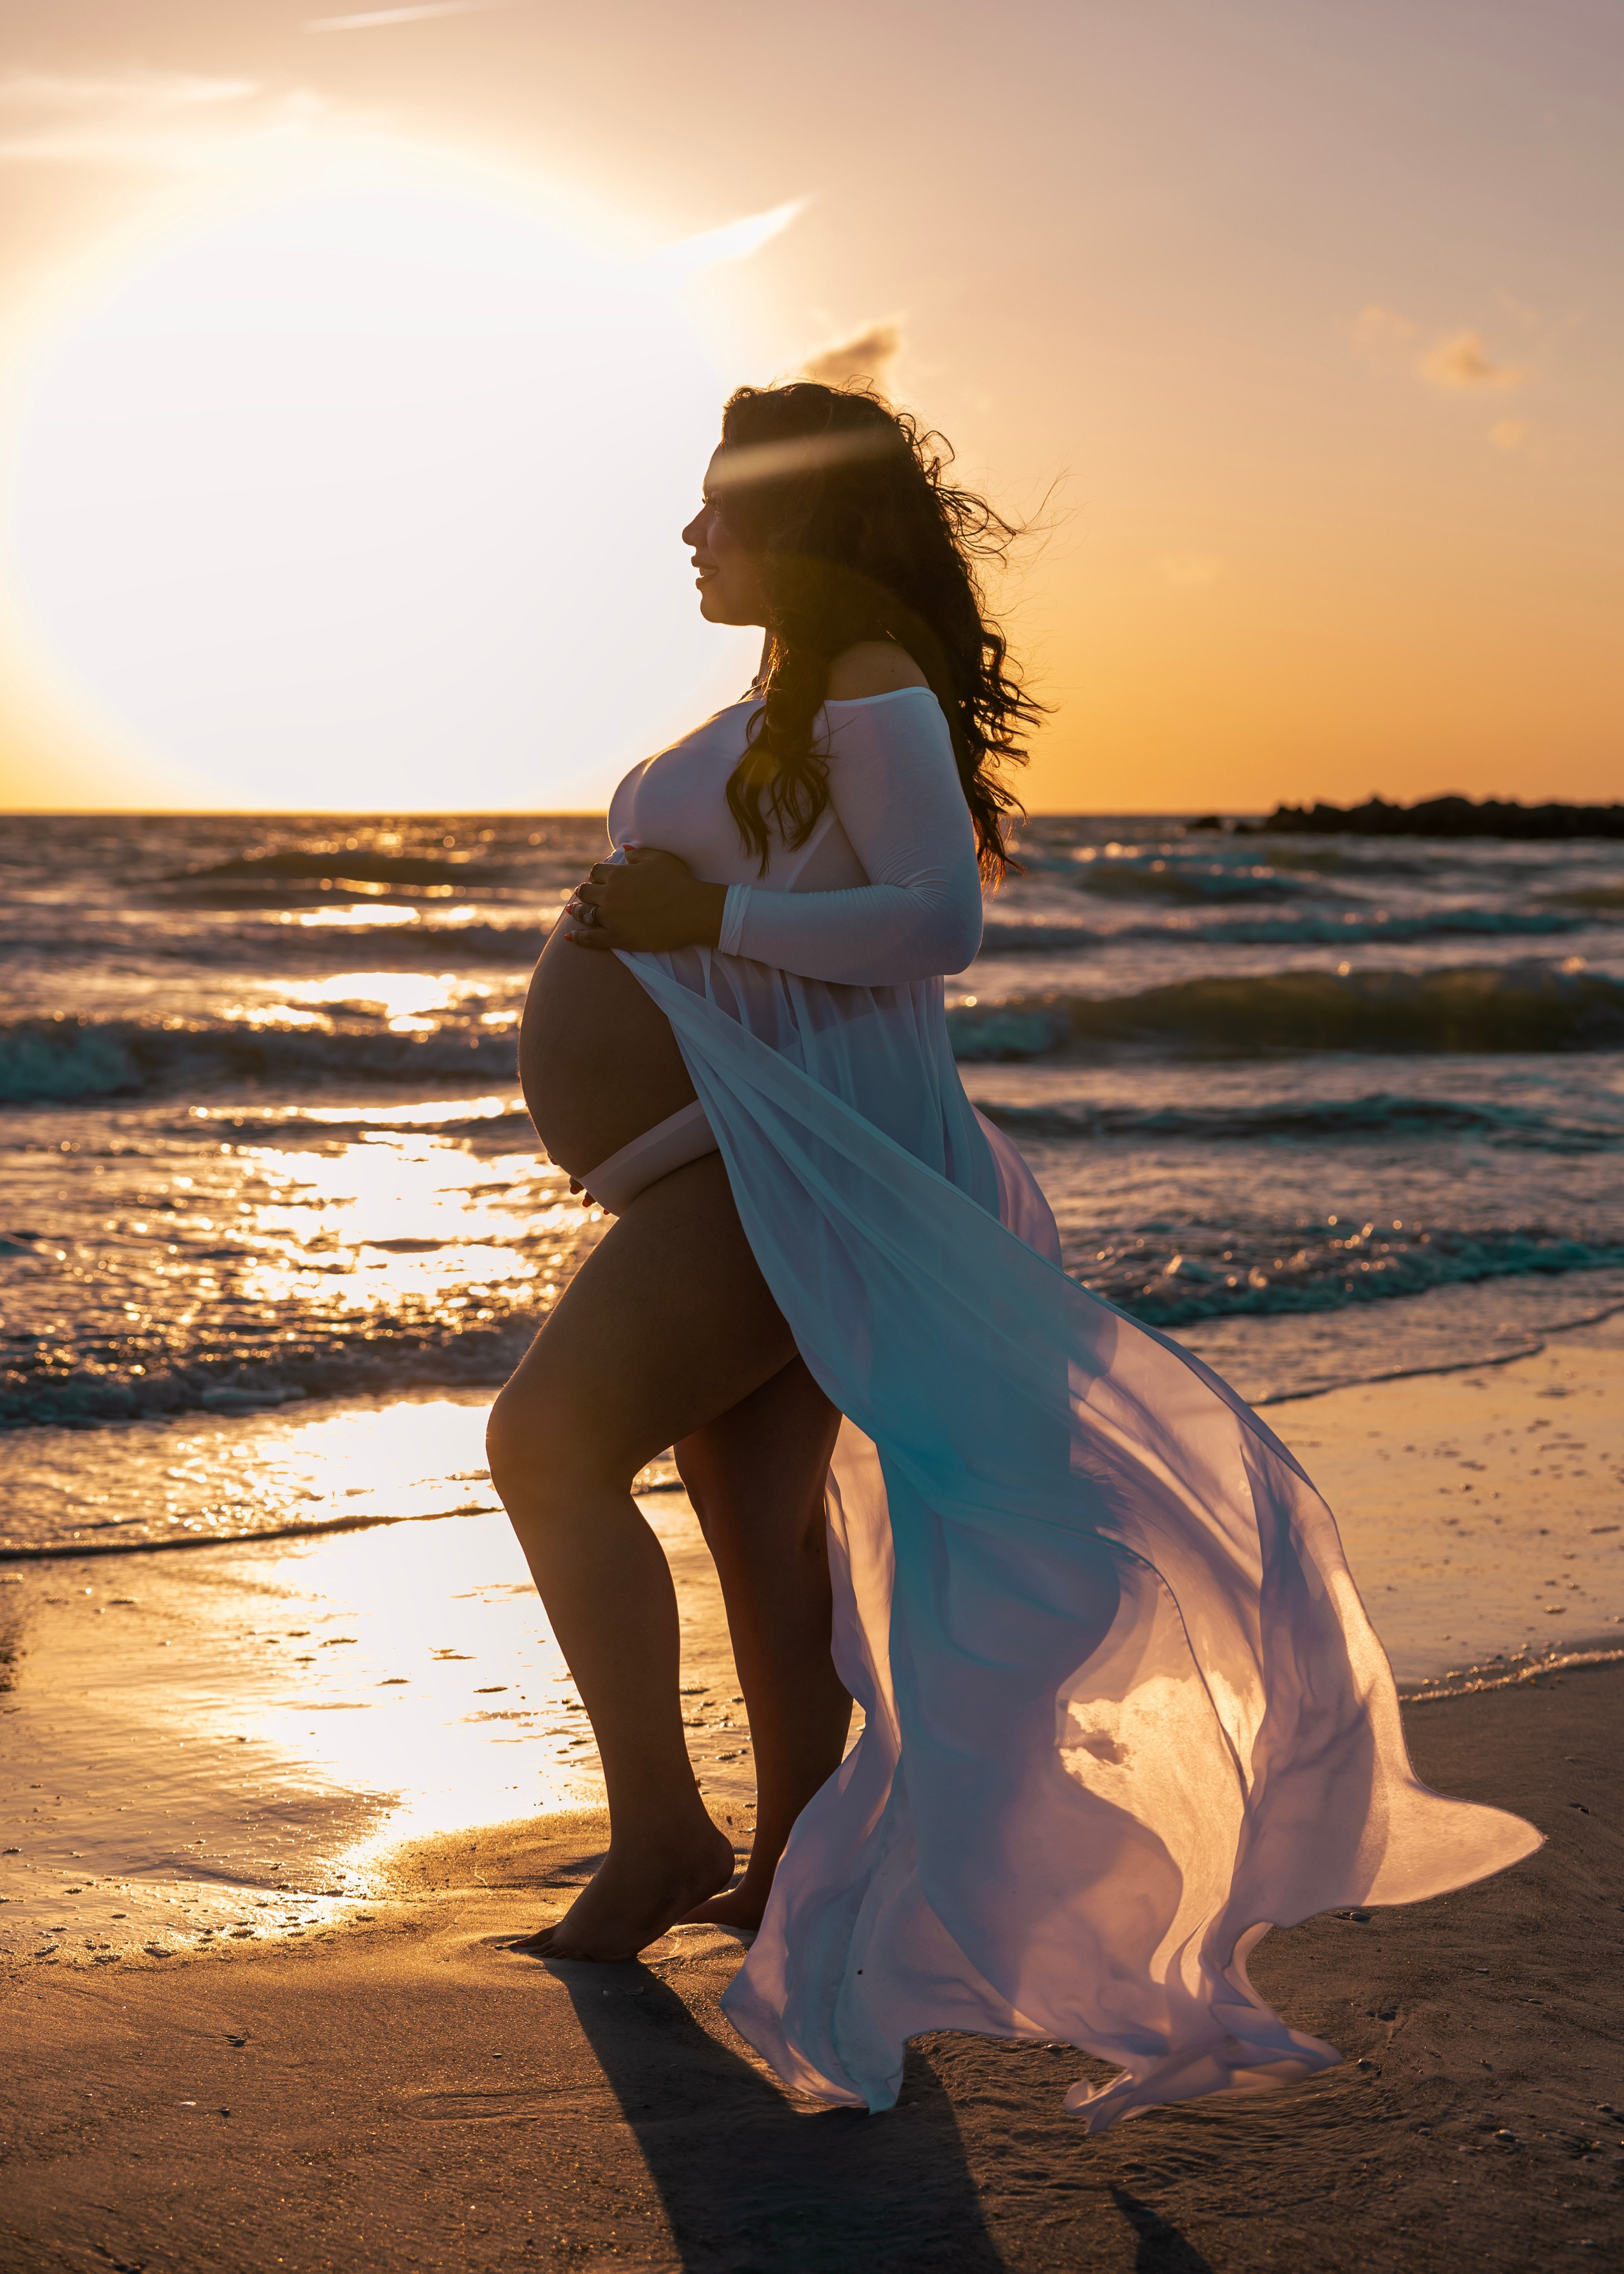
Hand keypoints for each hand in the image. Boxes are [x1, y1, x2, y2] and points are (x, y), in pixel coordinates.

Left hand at [565, 845, 726, 952]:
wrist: (692, 911)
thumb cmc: (679, 881)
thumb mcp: (659, 858)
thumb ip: (638, 853)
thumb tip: (623, 849)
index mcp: (618, 875)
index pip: (596, 872)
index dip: (596, 874)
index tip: (597, 878)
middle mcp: (609, 896)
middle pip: (586, 892)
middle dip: (584, 891)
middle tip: (584, 893)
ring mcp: (611, 918)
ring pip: (584, 913)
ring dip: (577, 911)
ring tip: (572, 910)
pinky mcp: (617, 938)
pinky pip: (591, 938)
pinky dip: (578, 938)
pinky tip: (569, 937)